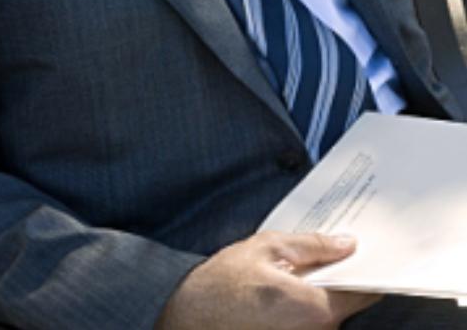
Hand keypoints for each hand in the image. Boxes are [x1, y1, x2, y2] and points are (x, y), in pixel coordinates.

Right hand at [155, 231, 379, 329]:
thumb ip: (312, 246)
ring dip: (324, 291)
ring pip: (329, 314)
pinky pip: (312, 322)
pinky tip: (290, 288)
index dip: (370, 268)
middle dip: (342, 275)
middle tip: (334, 247)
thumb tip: (348, 243)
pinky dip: (308, 305)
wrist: (190, 319)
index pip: (364, 292)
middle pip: (347, 303)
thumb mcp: (266, 248)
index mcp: (315, 309)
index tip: (375, 249)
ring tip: (301, 267)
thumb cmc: (223, 285)